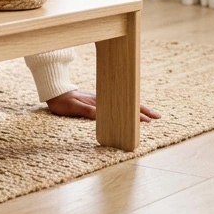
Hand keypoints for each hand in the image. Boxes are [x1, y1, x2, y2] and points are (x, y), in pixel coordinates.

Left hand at [45, 88, 161, 122]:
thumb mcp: (72, 107)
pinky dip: (129, 108)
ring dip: (138, 109)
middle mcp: (104, 100)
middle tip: (157, 118)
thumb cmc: (63, 102)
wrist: (56, 92)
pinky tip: (133, 112)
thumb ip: (85, 110)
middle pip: (127, 104)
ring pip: (124, 103)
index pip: (121, 108)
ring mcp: (103, 99)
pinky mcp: (99, 101)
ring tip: (151, 115)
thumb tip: (101, 114)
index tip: (146, 120)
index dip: (134, 114)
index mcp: (100, 102)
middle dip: (142, 111)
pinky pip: (118, 104)